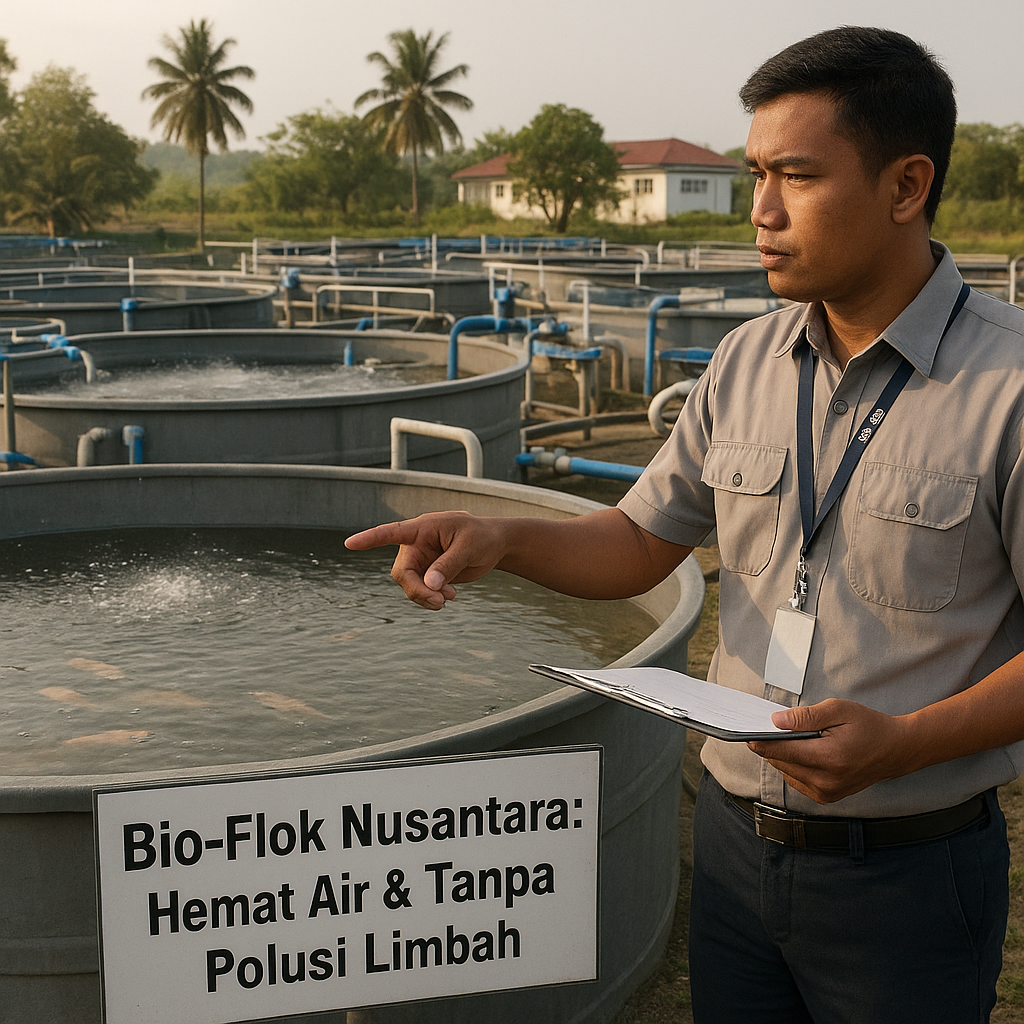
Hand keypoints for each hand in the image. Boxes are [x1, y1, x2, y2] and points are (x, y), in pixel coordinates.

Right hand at [345, 512, 506, 609]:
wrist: (494, 546)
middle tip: (440, 602)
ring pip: (409, 585)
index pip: (391, 532)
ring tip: (450, 598)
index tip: (350, 544)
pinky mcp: (427, 574)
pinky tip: (450, 597)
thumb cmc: (482, 537)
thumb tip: (429, 585)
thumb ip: (447, 565)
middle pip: (402, 572)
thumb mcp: (468, 548)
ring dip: (425, 597)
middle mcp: (416, 544)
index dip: (370, 539)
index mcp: (423, 528)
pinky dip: (431, 598)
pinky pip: (419, 591)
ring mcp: (420, 560)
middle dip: (416, 590)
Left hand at [747, 699, 914, 803]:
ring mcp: (826, 793)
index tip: (745, 731)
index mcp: (829, 759)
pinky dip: (794, 764)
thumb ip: (805, 716)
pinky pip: (796, 779)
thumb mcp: (838, 710)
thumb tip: (775, 721)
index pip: (781, 751)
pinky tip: (804, 751)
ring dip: (784, 755)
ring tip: (795, 738)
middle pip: (780, 762)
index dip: (760, 740)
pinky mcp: (826, 797)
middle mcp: (826, 781)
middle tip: (771, 727)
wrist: (895, 750)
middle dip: (772, 744)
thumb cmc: (868, 726)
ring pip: (786, 771)